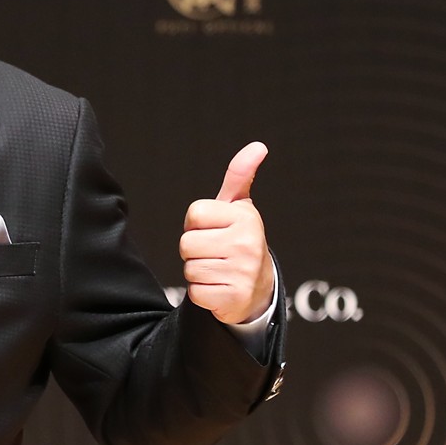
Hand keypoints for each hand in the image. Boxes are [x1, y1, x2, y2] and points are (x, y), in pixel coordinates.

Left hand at [179, 142, 274, 324]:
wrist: (258, 290)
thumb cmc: (239, 240)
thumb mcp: (239, 208)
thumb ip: (239, 176)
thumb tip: (258, 146)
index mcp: (245, 217)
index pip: (194, 215)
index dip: (196, 225)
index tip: (214, 231)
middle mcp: (248, 242)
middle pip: (187, 243)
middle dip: (194, 251)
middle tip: (215, 254)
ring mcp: (244, 272)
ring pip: (189, 268)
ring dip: (198, 272)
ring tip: (219, 271)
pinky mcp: (235, 298)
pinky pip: (195, 293)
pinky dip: (202, 294)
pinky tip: (220, 289)